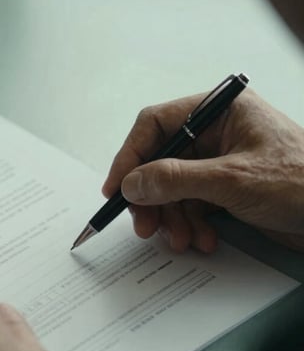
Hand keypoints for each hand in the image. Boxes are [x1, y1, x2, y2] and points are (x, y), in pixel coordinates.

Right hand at [103, 89, 303, 252]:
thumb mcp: (232, 180)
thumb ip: (175, 179)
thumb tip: (132, 182)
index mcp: (220, 111)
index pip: (156, 124)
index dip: (130, 156)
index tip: (117, 188)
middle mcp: (217, 132)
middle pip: (159, 161)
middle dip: (152, 198)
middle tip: (145, 225)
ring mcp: (220, 161)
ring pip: (172, 188)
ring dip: (172, 218)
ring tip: (181, 240)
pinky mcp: (226, 188)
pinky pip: (191, 204)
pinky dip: (191, 224)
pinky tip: (203, 240)